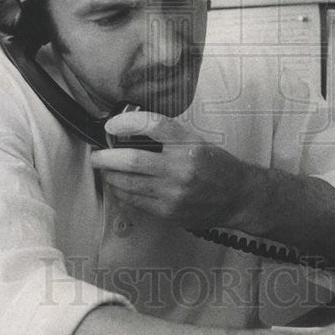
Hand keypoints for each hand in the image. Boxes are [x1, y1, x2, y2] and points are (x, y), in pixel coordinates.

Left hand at [91, 110, 253, 230]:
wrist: (238, 196)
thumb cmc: (217, 166)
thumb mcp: (197, 142)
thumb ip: (167, 137)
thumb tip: (131, 132)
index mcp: (188, 144)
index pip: (151, 125)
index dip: (126, 122)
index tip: (111, 125)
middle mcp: (180, 168)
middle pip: (132, 159)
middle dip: (106, 157)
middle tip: (96, 155)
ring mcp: (173, 192)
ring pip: (128, 183)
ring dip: (110, 176)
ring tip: (105, 170)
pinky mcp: (168, 211)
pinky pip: (135, 201)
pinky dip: (122, 192)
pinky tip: (119, 186)